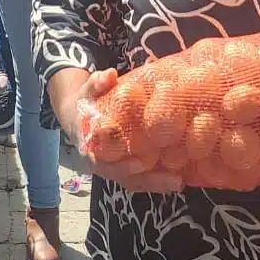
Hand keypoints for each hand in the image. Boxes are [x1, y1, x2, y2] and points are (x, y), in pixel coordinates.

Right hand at [62, 69, 183, 193]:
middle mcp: (100, 162)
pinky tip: (178, 179)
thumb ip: (98, 83)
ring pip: (133, 182)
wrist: (80, 117)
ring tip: (179, 182)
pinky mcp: (124, 168)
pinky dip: (156, 181)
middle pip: (123, 177)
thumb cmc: (87, 103)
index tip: (140, 164)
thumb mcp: (88, 90)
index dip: (120, 165)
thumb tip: (110, 74)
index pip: (102, 161)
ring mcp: (113, 168)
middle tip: (173, 179)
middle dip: (148, 180)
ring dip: (155, 184)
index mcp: (89, 145)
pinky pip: (139, 179)